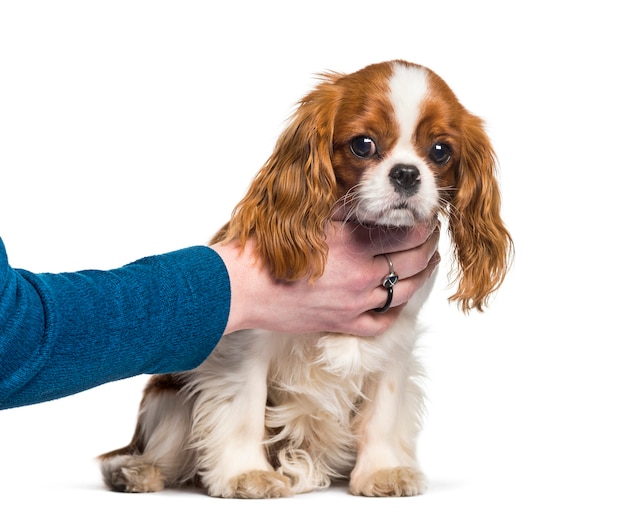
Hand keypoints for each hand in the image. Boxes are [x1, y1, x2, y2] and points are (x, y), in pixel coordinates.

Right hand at [212, 221, 439, 336]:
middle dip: (430, 243)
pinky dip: (396, 311)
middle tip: (432, 233)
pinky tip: (401, 298)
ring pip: (406, 290)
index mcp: (353, 243)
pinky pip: (382, 322)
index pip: (408, 232)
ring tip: (428, 261)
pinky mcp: (343, 323)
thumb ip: (344, 208)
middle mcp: (361, 274)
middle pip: (415, 259)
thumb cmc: (268, 249)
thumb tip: (372, 197)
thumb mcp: (310, 218)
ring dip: (423, 273)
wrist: (242, 288)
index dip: (425, 222)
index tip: (426, 214)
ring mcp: (355, 302)